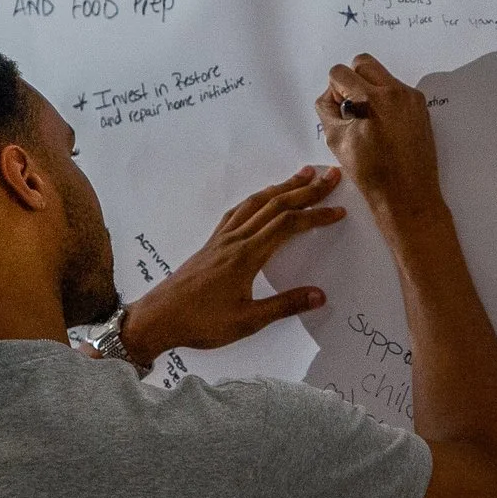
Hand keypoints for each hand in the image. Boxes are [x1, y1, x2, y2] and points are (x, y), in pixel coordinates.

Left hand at [119, 166, 344, 361]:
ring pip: (256, 203)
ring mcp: (222, 239)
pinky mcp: (211, 243)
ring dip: (282, 186)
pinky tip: (261, 198)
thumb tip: (319, 296)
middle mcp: (235, 239)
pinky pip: (238, 211)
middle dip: (306, 189)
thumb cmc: (201, 322)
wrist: (158, 318)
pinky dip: (256, 199)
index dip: (316, 215)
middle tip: (330, 176)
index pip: (289, 225)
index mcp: (247, 255)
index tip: (338, 211)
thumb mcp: (248, 321)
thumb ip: (284, 306)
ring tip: (302, 174)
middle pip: (276, 205)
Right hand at [316, 53, 445, 232]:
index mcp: (372, 100)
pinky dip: (386, 100)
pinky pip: (397, 90)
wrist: (406, 193)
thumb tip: (332, 95)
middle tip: (352, 107)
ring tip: (369, 120)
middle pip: (364, 63)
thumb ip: (328, 109)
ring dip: (370, 89)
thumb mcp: (335, 140)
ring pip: (382, 75)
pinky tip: (384, 126)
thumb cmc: (373, 173)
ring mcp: (411, 98)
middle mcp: (395, 93)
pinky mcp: (420, 107)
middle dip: (352, 80)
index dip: (334, 91)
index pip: (341, 72)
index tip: (340, 108)